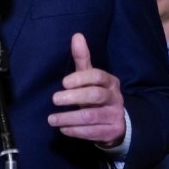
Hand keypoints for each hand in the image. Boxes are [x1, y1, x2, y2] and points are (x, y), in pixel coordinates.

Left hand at [47, 33, 125, 147]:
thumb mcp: (91, 78)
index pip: (98, 76)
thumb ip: (83, 59)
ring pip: (92, 117)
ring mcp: (114, 116)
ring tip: (52, 119)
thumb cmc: (97, 96)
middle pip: (96, 96)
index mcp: (110, 82)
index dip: (81, 78)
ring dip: (69, 118)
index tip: (63, 82)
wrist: (116, 122)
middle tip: (55, 99)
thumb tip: (77, 35)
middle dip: (74, 97)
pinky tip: (63, 129)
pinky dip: (75, 131)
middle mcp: (115, 98)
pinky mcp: (111, 132)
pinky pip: (92, 133)